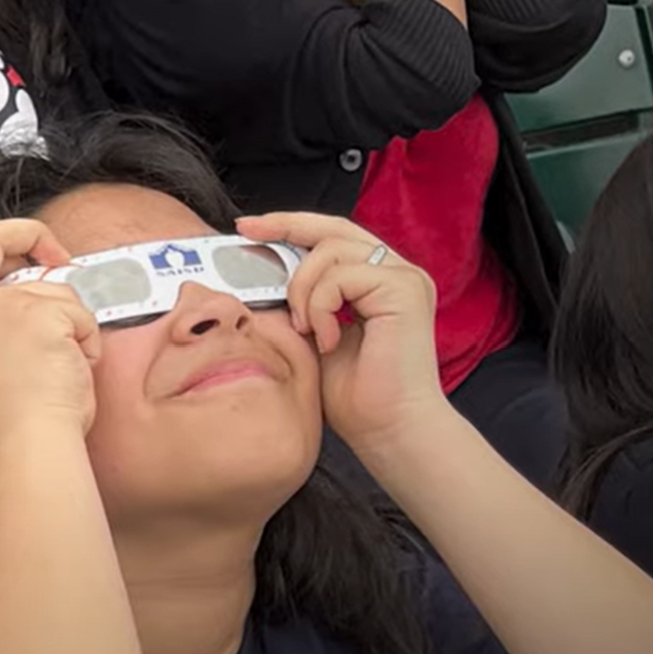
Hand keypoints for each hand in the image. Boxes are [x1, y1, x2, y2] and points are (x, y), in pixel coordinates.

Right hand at [0, 218, 98, 443]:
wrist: (29, 444)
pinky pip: (78, 312)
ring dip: (69, 319)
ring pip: (50, 286)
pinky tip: (71, 367)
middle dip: (35, 238)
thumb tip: (35, 286)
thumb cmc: (15, 415)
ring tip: (59, 361)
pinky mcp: (37, 314)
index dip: (6, 240)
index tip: (32, 254)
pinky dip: (86, 339)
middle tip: (59, 257)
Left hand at [235, 212, 451, 451]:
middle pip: (332, 228)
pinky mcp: (404, 289)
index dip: (290, 225)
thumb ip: (302, 302)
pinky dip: (320, 307)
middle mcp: (396, 273)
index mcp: (377, 282)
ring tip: (306, 330)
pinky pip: (340, 277)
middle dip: (284, 227)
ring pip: (330, 250)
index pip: (332, 236)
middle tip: (248, 233)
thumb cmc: (355, 395)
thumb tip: (261, 277)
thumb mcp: (314, 336)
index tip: (249, 227)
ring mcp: (403, 278)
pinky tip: (327, 340)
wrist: (387, 428)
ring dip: (303, 289)